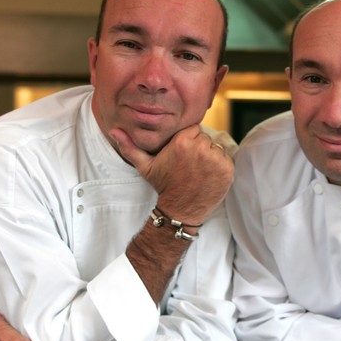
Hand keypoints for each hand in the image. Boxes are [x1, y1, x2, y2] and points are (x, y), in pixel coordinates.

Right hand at [111, 124, 233, 223]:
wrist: (180, 211)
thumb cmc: (164, 186)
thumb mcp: (145, 166)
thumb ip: (130, 147)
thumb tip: (114, 131)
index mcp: (182, 141)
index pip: (194, 129)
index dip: (189, 141)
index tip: (183, 154)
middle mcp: (200, 148)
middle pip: (205, 137)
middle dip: (200, 148)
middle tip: (191, 165)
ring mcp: (216, 159)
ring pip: (216, 147)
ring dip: (211, 156)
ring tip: (199, 171)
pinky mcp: (227, 170)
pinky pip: (226, 159)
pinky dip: (221, 166)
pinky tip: (209, 176)